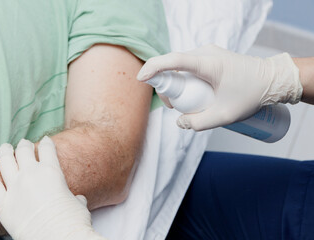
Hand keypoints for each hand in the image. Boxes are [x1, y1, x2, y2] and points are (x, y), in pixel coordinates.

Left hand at [0, 137, 105, 239]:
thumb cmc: (73, 222)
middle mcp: (32, 175)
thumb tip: (78, 199)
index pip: (48, 149)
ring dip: (6, 150)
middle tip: (25, 144)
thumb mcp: (80, 205)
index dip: (47, 143)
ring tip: (6, 147)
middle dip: (25, 145)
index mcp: (52, 171)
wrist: (58, 238)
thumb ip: (75, 198)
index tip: (46, 141)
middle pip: (24, 151)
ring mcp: (15, 187)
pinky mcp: (3, 204)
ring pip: (6, 160)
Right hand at [137, 45, 302, 130]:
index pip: (173, 60)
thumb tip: (180, 123)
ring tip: (185, 104)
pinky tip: (191, 93)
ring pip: (180, 65)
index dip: (153, 68)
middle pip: (173, 65)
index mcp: (208, 63)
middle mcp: (205, 53)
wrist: (272, 80)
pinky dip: (184, 79)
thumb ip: (199, 123)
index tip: (141, 78)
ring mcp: (208, 52)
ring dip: (176, 83)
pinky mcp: (210, 56)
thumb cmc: (252, 95)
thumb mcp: (225, 115)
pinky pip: (188, 65)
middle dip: (166, 86)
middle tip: (173, 108)